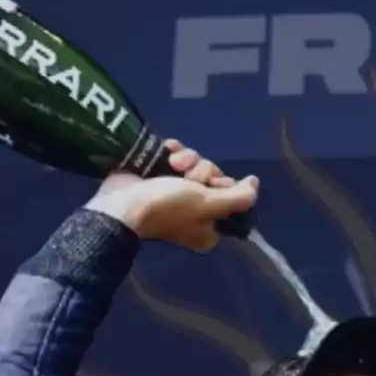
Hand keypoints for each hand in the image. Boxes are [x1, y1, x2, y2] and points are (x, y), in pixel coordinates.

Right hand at [84, 139, 257, 251]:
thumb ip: (240, 197)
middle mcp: (196, 210)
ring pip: (197, 163)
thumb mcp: (210, 205)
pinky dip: (173, 150)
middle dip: (203, 170)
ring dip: (187, 159)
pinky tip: (166, 152)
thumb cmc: (168, 208)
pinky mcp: (160, 175)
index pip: (232, 196)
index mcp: (210, 225)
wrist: (121, 203)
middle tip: (188, 177)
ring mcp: (177, 192)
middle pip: (214, 176)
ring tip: (172, 164)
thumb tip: (254, 183)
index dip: (225, 184)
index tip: (213, 185)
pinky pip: (178, 155)